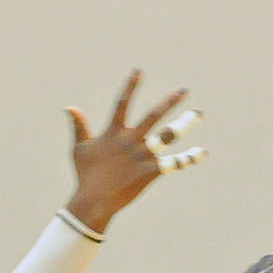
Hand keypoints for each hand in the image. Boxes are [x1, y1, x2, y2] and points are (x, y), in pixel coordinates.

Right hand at [64, 69, 206, 232]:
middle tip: (184, 91)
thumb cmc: (86, 175)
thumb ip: (79, 126)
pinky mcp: (151, 172)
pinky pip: (174, 163)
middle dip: (170, 102)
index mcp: (114, 133)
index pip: (122, 104)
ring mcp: (142, 155)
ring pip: (168, 136)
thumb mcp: (80, 149)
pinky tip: (202, 152)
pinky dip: (189, 158)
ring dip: (185, 124)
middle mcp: (131, 140)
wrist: (94, 201)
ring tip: (198, 115)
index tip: (139, 71)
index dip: (130, 87)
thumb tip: (70, 107)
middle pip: (154, 116)